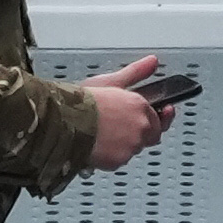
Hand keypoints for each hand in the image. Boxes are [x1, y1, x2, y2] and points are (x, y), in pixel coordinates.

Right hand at [80, 57, 174, 171]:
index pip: (157, 119)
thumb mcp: (110, 81)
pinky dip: (111, 155)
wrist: (65, 122)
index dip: (151, 120)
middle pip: (148, 136)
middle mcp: (140, 127)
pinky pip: (119, 160)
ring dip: (122, 145)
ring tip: (102, 134)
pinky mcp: (119, 161)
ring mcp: (131, 145)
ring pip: (132, 149)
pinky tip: (98, 145)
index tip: (149, 122)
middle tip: (117, 129)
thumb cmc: (83, 102)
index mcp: (140, 106)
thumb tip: (152, 61)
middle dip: (137, 134)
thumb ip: (136, 72)